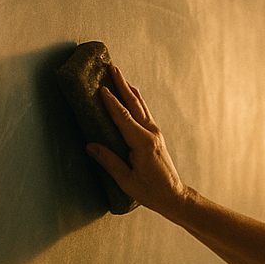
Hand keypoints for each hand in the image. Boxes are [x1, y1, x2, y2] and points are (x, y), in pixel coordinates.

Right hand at [87, 64, 192, 215]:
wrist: (173, 196)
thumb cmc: (150, 191)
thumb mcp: (125, 179)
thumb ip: (108, 161)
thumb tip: (90, 145)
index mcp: (142, 143)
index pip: (123, 117)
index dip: (111, 102)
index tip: (100, 87)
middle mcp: (151, 134)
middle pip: (134, 104)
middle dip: (122, 85)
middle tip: (112, 67)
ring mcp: (155, 133)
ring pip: (141, 106)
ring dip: (129, 89)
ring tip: (119, 75)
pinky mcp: (156, 136)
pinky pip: (144, 112)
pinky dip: (136, 100)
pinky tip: (131, 94)